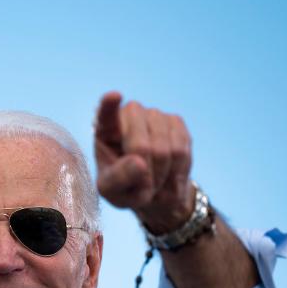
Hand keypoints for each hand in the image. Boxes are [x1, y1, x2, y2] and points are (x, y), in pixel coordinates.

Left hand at [93, 91, 194, 233]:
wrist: (153, 187)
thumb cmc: (124, 187)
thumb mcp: (112, 191)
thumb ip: (119, 179)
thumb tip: (139, 163)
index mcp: (105, 129)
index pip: (105, 113)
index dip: (109, 105)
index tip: (114, 96)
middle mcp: (129, 115)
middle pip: (141, 146)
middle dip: (146, 174)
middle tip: (144, 190)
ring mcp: (154, 115)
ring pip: (165, 149)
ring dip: (162, 175)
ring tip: (155, 183)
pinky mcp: (176, 121)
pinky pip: (181, 150)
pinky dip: (177, 170)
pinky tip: (169, 175)